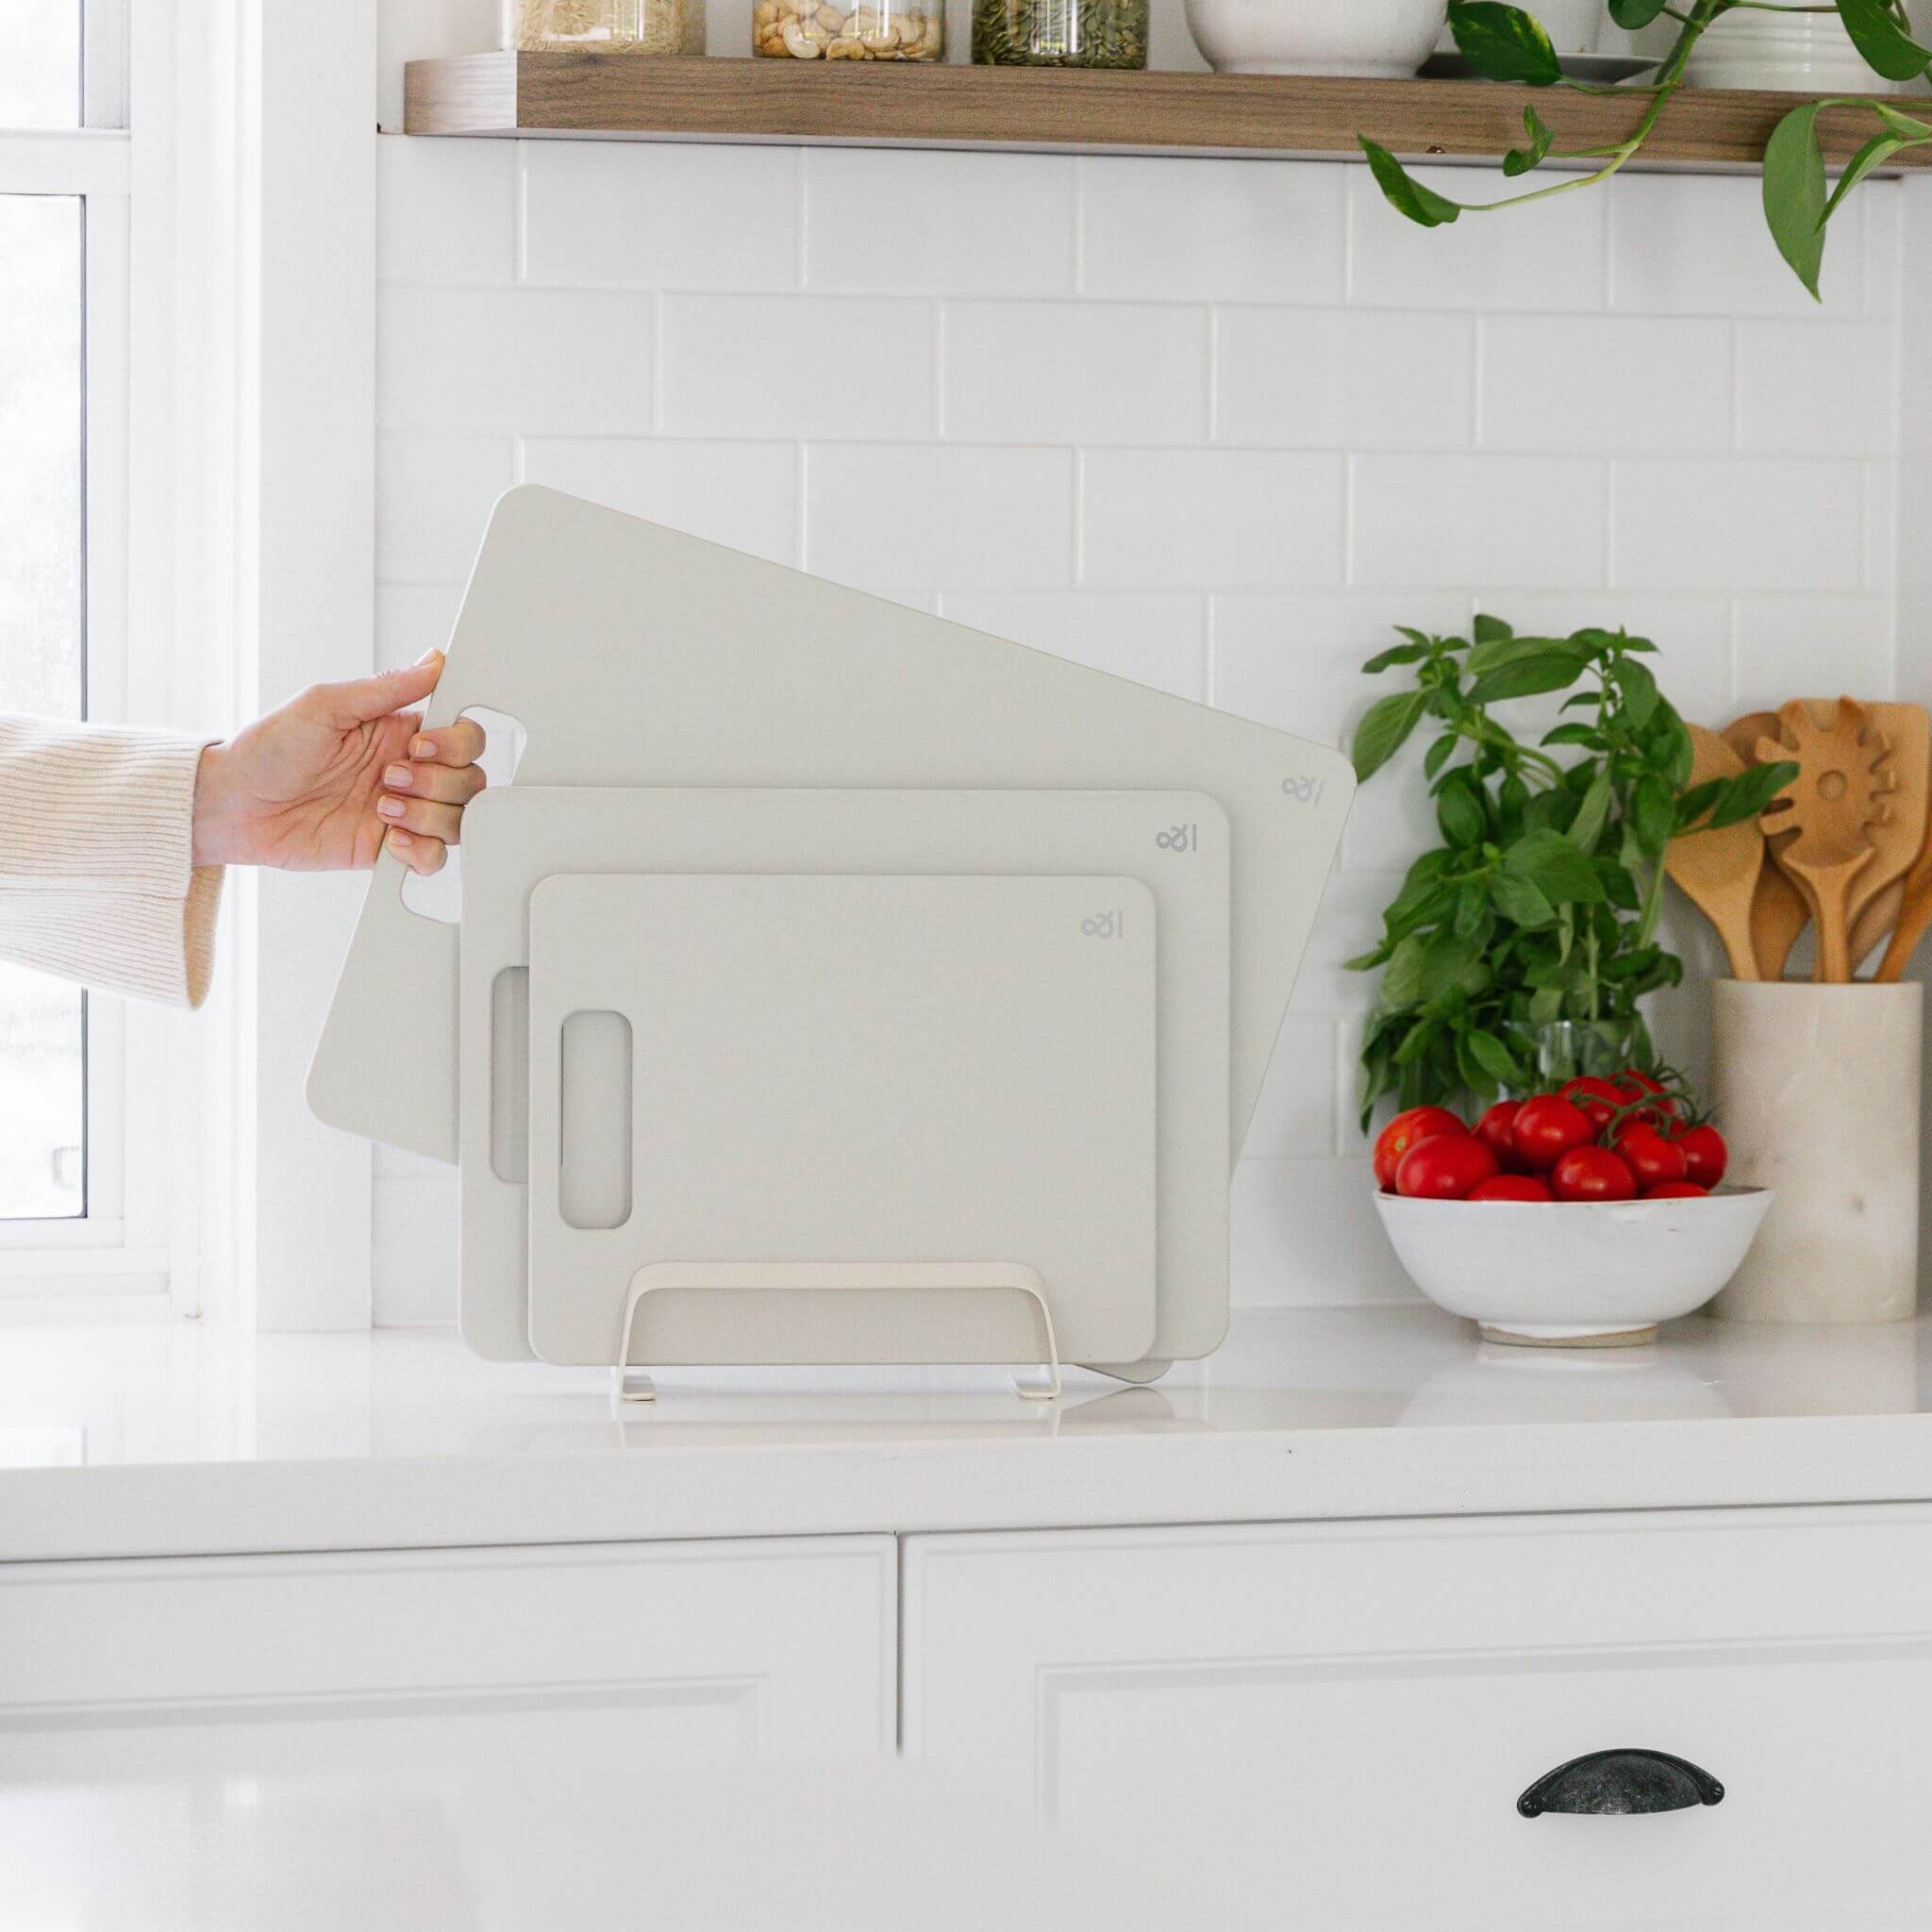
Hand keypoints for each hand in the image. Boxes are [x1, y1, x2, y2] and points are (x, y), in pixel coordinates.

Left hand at [191, 652, 484, 876]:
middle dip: (438, 782)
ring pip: (459, 820)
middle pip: (470, 780)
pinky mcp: (388, 850)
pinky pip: (435, 859)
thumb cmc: (266, 750)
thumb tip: (434, 661)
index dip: (455, 743)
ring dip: (428, 815)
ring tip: (382, 809)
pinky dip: (423, 852)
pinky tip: (393, 840)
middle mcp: (408, 772)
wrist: (234, 806)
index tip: (419, 745)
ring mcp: (402, 813)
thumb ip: (385, 687)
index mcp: (397, 732)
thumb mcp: (324, 705)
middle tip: (390, 778)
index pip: (463, 735)